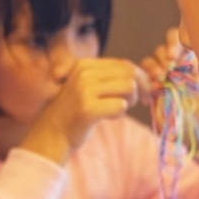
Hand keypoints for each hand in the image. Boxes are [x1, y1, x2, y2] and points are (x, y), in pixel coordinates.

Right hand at [20, 58, 150, 164]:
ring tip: (116, 109)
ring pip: (128, 88)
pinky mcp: (87, 109)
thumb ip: (112, 78)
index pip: (125, 64)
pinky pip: (120, 106)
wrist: (52, 133)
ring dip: (129, 101)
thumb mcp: (90, 87)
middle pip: (130, 74)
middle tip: (141, 102)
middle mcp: (84, 73)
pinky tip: (107, 117)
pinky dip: (119, 113)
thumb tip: (146, 77)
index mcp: (85, 64)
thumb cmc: (76, 111)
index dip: (142, 79)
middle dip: (141, 89)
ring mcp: (84, 90)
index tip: (146, 93)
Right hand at [140, 28, 198, 140]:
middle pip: (161, 51)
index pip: (176, 38)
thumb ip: (193, 70)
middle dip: (161, 60)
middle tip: (165, 73)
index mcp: (188, 56)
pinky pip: (143, 80)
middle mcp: (173, 64)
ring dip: (152, 70)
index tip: (173, 57)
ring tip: (158, 83)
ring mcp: (161, 75)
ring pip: (149, 63)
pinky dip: (145, 86)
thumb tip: (179, 64)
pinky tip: (149, 97)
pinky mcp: (152, 88)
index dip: (172, 43)